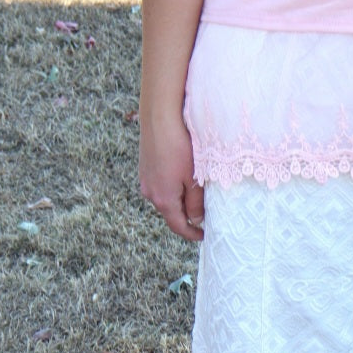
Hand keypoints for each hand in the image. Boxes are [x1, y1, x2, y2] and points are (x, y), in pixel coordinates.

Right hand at [139, 110, 204, 241]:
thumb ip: (196, 202)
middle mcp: (150, 193)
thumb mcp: (194, 177)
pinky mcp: (145, 167)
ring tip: (197, 188)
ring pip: (166, 196)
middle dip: (188, 214)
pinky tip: (183, 172)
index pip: (178, 226)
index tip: (204, 235)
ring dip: (181, 197)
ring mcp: (146, 179)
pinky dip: (173, 185)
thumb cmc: (180, 147)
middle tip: (206, 210)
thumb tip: (196, 219)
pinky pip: (161, 183)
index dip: (192, 233)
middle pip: (172, 211)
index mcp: (163, 199)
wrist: (159, 118)